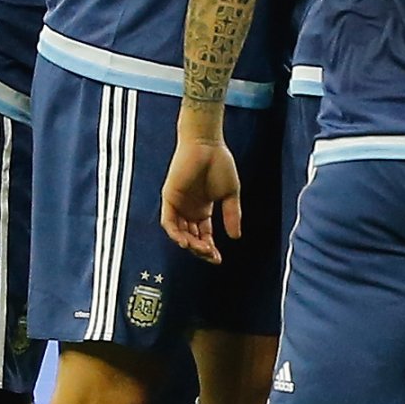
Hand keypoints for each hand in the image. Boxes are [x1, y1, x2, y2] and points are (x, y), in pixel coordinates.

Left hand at [162, 134, 241, 262]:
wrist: (207, 145)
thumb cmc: (219, 164)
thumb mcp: (230, 194)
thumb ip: (231, 215)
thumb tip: (236, 237)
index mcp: (202, 210)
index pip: (203, 236)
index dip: (209, 249)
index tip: (218, 259)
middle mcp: (188, 210)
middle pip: (191, 238)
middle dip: (200, 249)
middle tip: (211, 255)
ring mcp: (178, 204)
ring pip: (179, 233)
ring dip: (189, 244)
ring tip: (201, 249)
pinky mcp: (169, 197)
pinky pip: (168, 222)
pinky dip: (175, 233)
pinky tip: (185, 242)